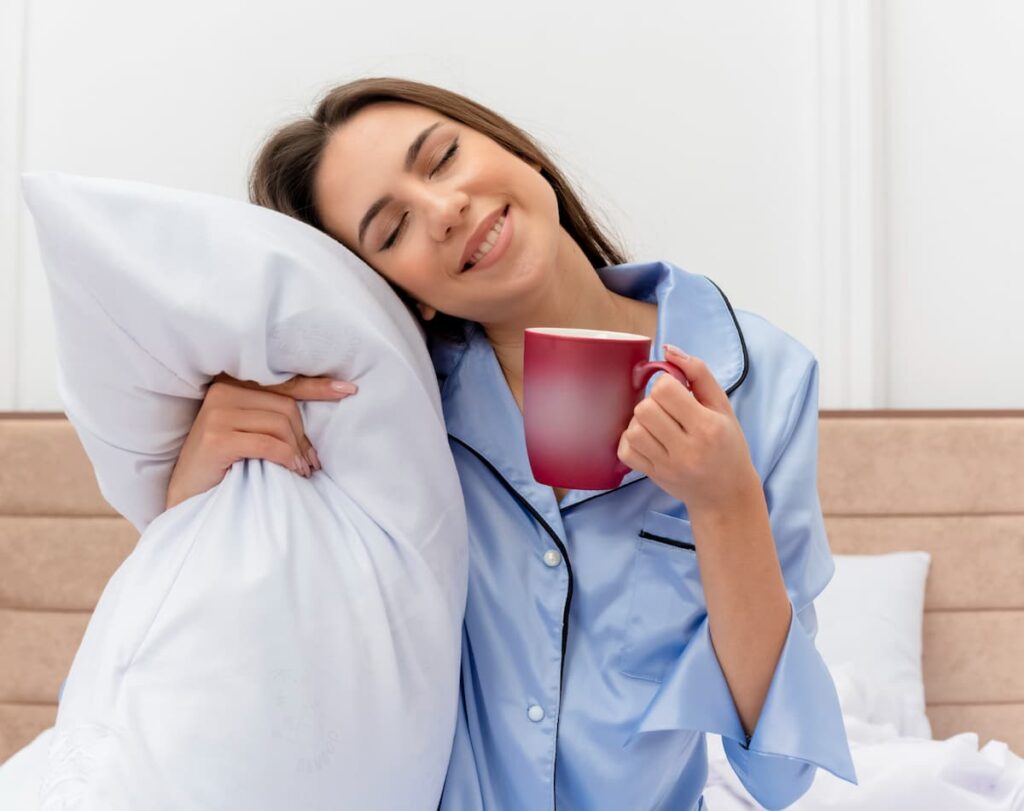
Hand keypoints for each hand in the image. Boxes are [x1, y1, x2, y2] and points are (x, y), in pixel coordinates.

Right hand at [164, 373, 357, 510]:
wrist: (186, 497)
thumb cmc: (224, 466)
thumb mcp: (250, 435)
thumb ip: (275, 421)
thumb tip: (315, 433)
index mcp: (232, 385)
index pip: (284, 383)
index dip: (318, 387)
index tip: (348, 389)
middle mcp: (222, 392)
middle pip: (286, 406)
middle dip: (303, 437)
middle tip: (309, 464)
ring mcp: (217, 413)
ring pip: (280, 424)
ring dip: (296, 452)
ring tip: (300, 471)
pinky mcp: (216, 438)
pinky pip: (268, 443)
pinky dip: (286, 458)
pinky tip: (291, 471)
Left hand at [616, 344, 758, 514]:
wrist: (726, 492)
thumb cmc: (727, 444)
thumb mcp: (722, 406)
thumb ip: (698, 373)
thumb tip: (668, 349)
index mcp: (707, 427)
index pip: (665, 390)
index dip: (667, 385)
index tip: (678, 393)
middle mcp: (686, 449)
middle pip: (644, 410)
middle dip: (652, 403)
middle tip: (667, 410)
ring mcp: (668, 466)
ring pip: (632, 430)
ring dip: (640, 422)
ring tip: (658, 425)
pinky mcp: (654, 476)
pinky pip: (625, 451)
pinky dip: (630, 441)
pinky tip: (648, 439)